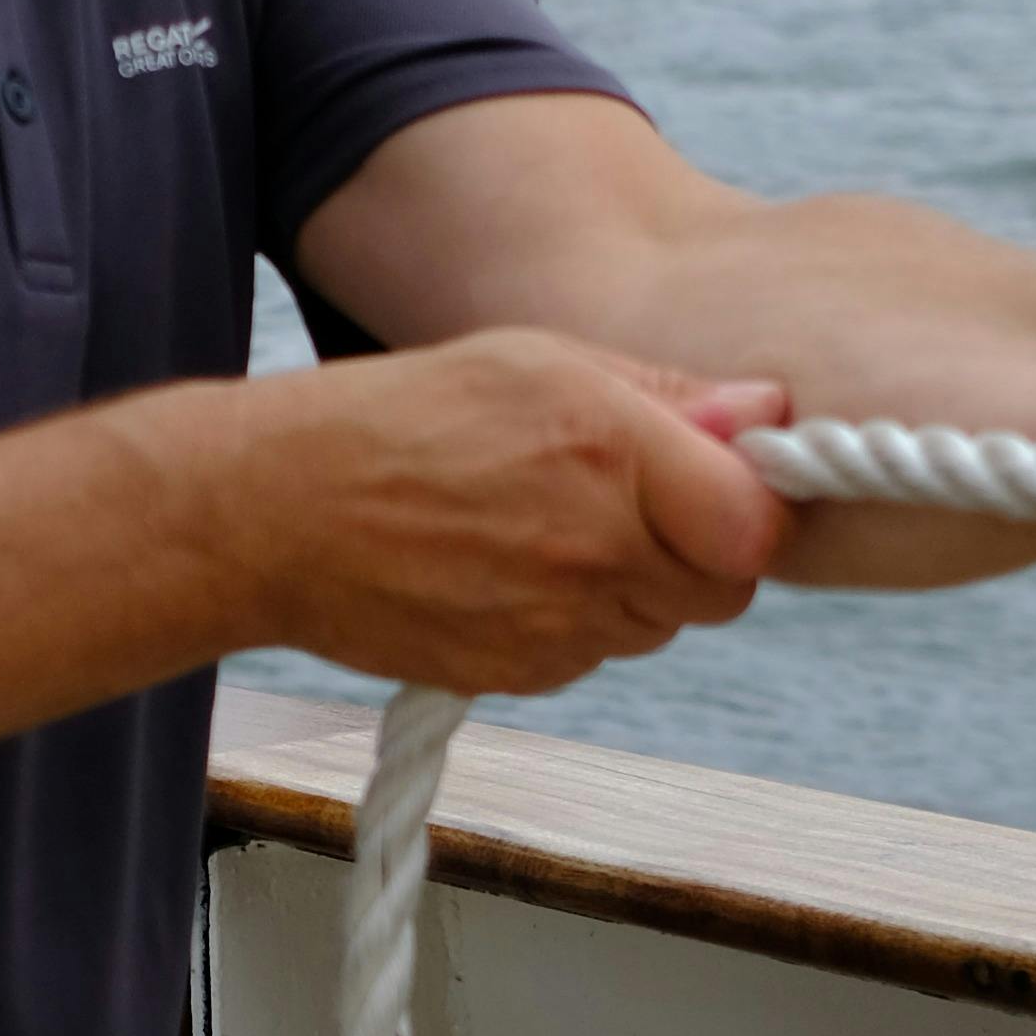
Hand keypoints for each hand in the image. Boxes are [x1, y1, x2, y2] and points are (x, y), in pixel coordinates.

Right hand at [228, 327, 792, 695]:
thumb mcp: (530, 360)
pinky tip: (501, 566)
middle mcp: (594, 546)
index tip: (721, 483)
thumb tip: (765, 410)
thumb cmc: (392, 419)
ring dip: (628, 583)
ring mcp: (558, 624)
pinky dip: (570, 618)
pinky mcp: (521, 676)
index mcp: (609, 449)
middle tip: (622, 500)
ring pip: (655, 623)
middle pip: (721, 587)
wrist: (269, 514)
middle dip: (692, 548)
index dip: (749, 506)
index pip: (757, 524)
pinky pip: (590, 652)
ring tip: (537, 525)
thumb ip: (663, 391)